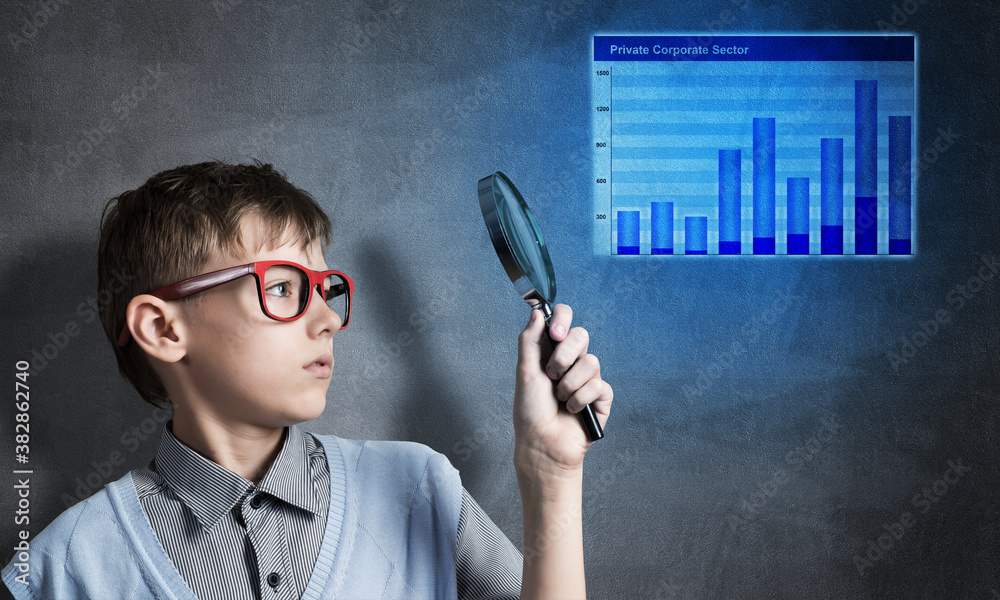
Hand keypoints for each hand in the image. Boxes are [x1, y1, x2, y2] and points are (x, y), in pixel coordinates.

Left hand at [513, 304, 612, 486]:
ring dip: (569, 384)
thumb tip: (537, 312)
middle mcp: (571, 361)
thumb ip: (529, 339)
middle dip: (564, 355)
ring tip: (560, 399)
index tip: (555, 332)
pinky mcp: (601, 396)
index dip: (563, 319)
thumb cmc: (530, 411)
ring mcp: (587, 378)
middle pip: (581, 335)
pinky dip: (581, 399)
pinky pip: (599, 385)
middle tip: (552, 374)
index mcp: (551, 351)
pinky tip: (572, 410)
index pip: (563, 320)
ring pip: (591, 362)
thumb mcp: (524, 371)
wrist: (542, 444)